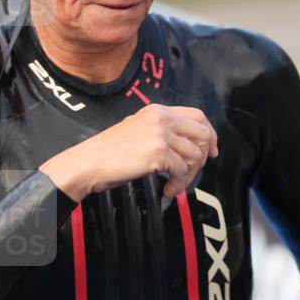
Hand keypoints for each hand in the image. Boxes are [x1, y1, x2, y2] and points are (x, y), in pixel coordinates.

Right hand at [39, 104, 218, 200]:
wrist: (88, 162)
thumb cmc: (108, 153)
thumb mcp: (137, 130)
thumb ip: (162, 131)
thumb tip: (187, 146)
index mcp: (157, 110)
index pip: (198, 115)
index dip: (209, 134)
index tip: (211, 150)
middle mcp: (161, 118)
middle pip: (202, 133)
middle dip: (202, 157)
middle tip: (191, 171)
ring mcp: (160, 134)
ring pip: (195, 155)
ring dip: (188, 175)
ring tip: (173, 183)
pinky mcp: (158, 152)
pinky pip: (182, 170)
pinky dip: (177, 183)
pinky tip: (166, 188)